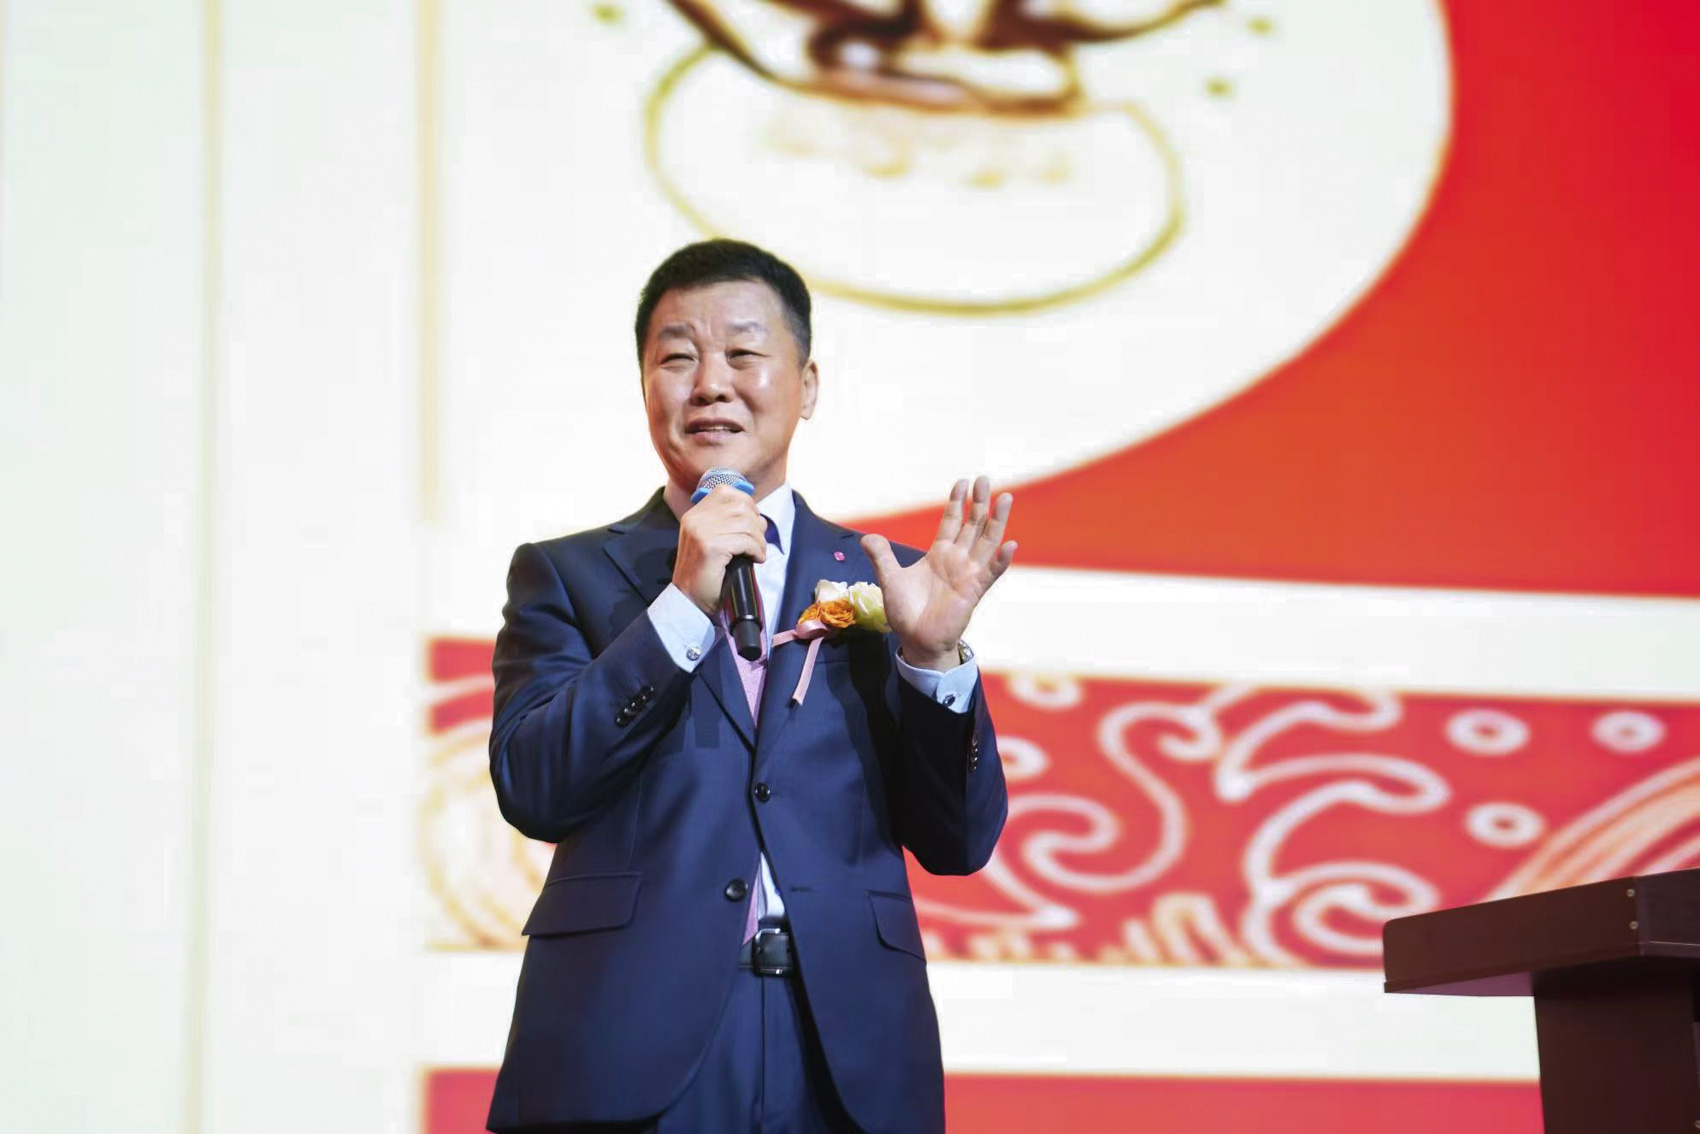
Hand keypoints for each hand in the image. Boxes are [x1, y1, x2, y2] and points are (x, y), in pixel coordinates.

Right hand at [674, 485, 767, 615]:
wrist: (689, 601)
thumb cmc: (705, 573)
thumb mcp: (709, 539)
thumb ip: (724, 522)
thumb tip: (757, 514)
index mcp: (694, 514)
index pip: (726, 492)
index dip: (747, 504)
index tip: (753, 524)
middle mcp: (695, 518)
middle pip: (741, 506)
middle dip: (757, 524)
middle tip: (758, 542)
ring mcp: (701, 531)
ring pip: (747, 523)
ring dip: (759, 540)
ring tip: (758, 553)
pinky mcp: (710, 546)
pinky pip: (746, 540)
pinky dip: (757, 550)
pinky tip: (755, 559)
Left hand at [862, 476, 1015, 670]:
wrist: (916, 639)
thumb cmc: (906, 611)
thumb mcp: (890, 579)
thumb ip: (882, 557)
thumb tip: (867, 538)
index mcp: (939, 554)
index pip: (951, 522)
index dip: (957, 503)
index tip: (962, 482)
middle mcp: (957, 560)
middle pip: (972, 525)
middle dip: (979, 502)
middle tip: (985, 479)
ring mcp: (968, 574)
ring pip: (987, 542)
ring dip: (997, 521)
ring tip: (1005, 498)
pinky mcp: (974, 591)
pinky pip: (991, 573)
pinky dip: (1000, 560)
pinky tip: (1010, 546)